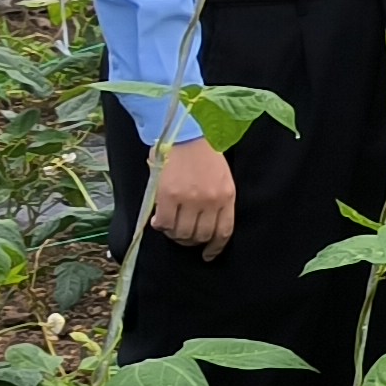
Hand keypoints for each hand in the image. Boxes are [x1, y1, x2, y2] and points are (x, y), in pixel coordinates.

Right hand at [148, 133, 238, 258]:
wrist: (185, 130)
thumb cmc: (203, 152)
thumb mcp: (219, 176)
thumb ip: (215, 200)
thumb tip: (202, 226)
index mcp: (227, 195)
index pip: (223, 232)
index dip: (214, 248)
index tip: (208, 255)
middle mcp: (210, 200)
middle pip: (200, 236)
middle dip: (190, 241)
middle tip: (182, 236)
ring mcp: (189, 199)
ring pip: (181, 233)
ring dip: (174, 234)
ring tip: (169, 225)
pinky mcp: (168, 195)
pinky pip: (164, 223)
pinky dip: (160, 226)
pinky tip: (158, 220)